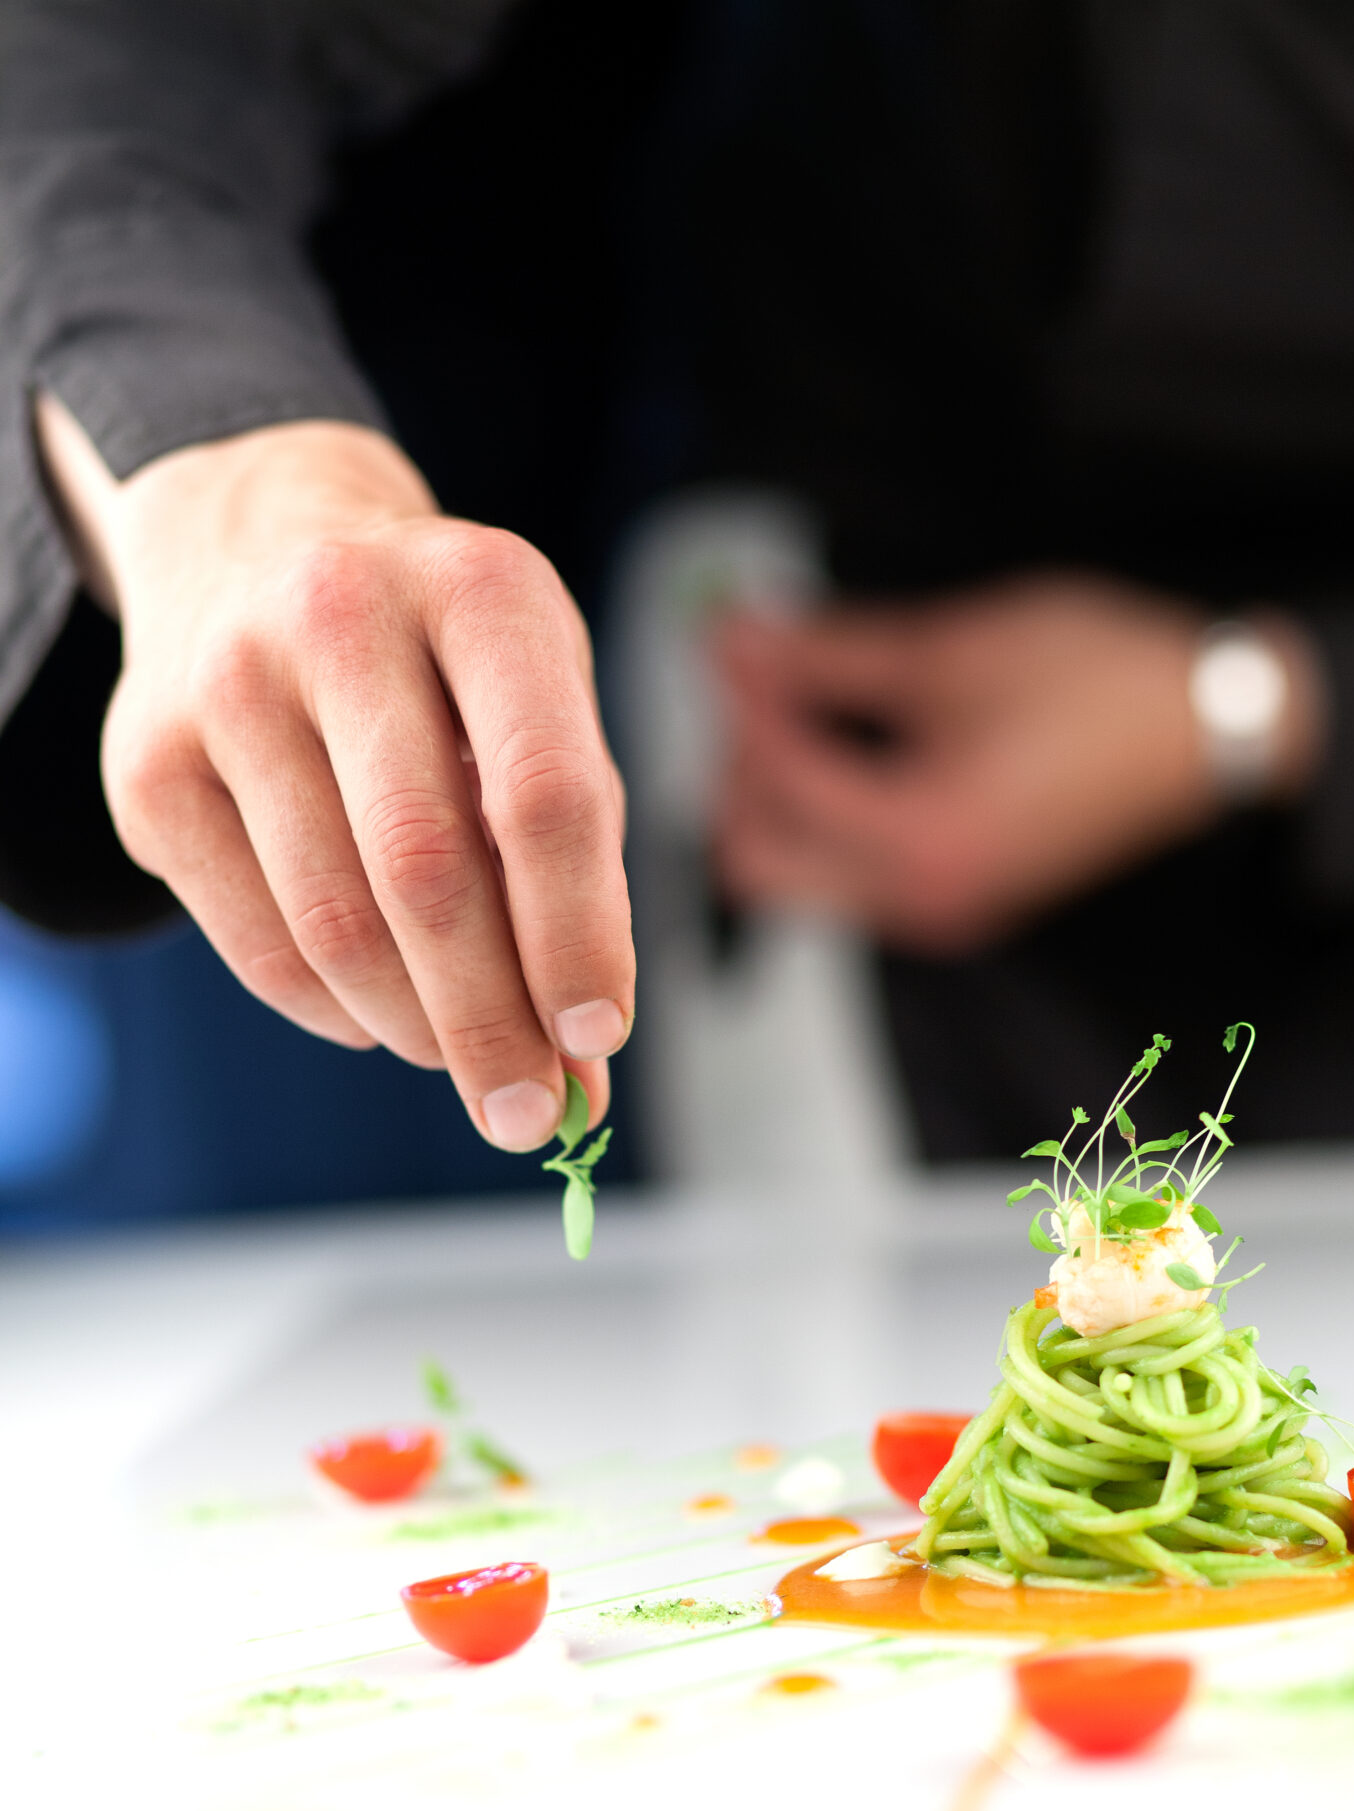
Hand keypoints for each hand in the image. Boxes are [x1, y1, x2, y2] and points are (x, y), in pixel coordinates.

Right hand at [35, 397, 631, 1145]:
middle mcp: (341, 615)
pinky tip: (377, 1017)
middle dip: (488, 1021)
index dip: (576, 936)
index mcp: (479, 590)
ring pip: (334, 925)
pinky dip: (334, 1013)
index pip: (542, 796)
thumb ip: (580, 871)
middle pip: (426, 873)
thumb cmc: (445, 664)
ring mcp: (227, 685)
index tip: (597, 1039)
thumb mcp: (541, 711)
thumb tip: (584, 1065)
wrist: (257, 547)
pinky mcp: (150, 766)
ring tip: (462, 1061)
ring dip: (415, 1029)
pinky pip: (259, 946)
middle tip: (527, 1113)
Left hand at [712, 575, 1321, 953]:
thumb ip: (827, 652)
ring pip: (795, 878)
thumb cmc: (1102, 682)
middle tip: (762, 687)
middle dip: (740, 773)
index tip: (730, 635)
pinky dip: (826, 821)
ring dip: (776, 800)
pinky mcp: (954, 906)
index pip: (776, 782)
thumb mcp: (951, 649)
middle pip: (756, 863)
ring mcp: (938, 914)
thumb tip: (736, 641)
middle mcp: (921, 900)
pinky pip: (848, 881)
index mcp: (922, 839)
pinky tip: (850, 748)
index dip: (741, 700)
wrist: (1201, 732)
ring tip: (807, 707)